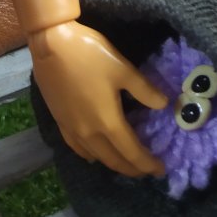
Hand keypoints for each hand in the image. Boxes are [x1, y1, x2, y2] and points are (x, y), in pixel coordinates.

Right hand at [29, 20, 167, 177]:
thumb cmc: (91, 55)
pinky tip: (95, 154)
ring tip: (127, 163)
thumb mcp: (123, 69)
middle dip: (132, 168)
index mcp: (108, 121)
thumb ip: (144, 90)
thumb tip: (164, 105)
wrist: (52, 46)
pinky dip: (92, 156)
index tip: (160, 169)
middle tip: (147, 170)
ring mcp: (72, 129)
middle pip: (114, 160)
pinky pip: (79, 149)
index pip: (131, 152)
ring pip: (96, 157)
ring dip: (114, 164)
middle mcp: (89, 133)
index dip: (147, 163)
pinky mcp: (60, 123)